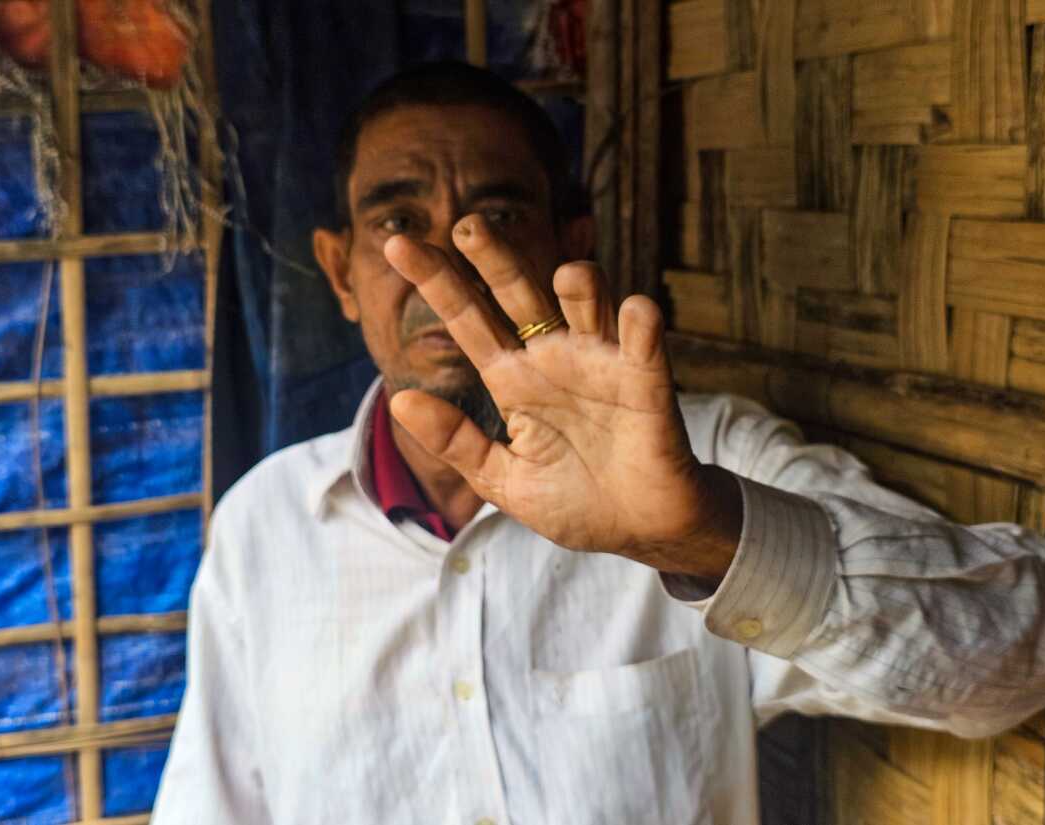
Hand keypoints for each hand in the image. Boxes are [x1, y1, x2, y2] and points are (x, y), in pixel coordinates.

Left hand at [385, 215, 741, 578]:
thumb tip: (398, 399)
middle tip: (467, 226)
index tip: (398, 245)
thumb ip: (454, 441)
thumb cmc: (573, 502)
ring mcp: (601, 365)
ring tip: (568, 278)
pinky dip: (639, 322)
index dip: (437, 283)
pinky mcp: (646, 384)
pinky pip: (644, 343)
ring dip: (579, 283)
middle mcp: (554, 359)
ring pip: (587, 303)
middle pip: (520, 294)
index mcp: (513, 380)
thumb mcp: (501, 479)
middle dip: (495, 259)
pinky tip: (635, 310)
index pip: (469, 320)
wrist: (637, 531)